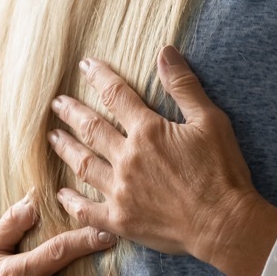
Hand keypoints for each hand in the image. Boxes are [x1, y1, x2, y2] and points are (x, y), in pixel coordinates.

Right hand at [0, 193, 115, 275]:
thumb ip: (9, 226)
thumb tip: (34, 201)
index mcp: (18, 271)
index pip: (57, 252)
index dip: (84, 240)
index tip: (107, 233)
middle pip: (75, 272)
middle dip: (96, 258)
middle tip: (118, 237)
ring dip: (91, 271)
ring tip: (111, 249)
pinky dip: (80, 273)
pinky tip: (97, 270)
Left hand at [47, 45, 276, 275]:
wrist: (224, 224)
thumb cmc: (221, 171)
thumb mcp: (210, 120)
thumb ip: (183, 86)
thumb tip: (165, 52)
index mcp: (148, 131)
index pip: (117, 96)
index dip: (99, 77)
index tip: (85, 66)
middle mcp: (127, 158)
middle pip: (92, 129)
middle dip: (72, 112)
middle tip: (56, 103)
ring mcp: (120, 191)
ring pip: (83, 164)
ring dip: (66, 148)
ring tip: (53, 137)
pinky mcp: (121, 220)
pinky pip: (86, 210)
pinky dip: (71, 201)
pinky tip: (62, 193)